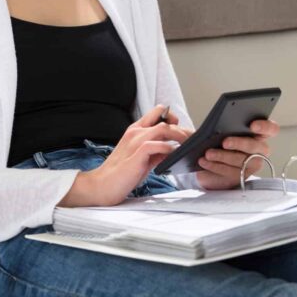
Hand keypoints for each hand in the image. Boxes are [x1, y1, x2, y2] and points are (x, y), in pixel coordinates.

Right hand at [60, 105, 191, 206]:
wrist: (103, 185)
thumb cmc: (123, 173)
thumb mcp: (142, 158)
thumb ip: (156, 151)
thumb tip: (173, 149)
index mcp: (135, 130)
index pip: (157, 112)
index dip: (172, 118)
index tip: (182, 129)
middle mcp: (136, 131)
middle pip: (164, 118)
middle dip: (182, 128)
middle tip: (193, 139)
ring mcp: (135, 141)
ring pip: (163, 128)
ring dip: (180, 135)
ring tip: (189, 145)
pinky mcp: (136, 153)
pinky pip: (156, 144)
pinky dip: (168, 148)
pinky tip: (175, 155)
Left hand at [194, 119, 279, 190]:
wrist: (205, 161)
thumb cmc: (214, 140)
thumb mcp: (216, 129)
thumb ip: (220, 123)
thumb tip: (218, 119)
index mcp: (257, 134)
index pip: (271, 129)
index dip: (265, 126)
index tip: (252, 125)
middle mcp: (259, 150)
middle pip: (256, 147)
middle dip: (240, 143)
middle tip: (225, 141)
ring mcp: (251, 166)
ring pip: (243, 162)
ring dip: (224, 157)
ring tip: (208, 152)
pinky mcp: (240, 178)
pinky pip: (231, 174)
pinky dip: (216, 167)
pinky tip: (204, 161)